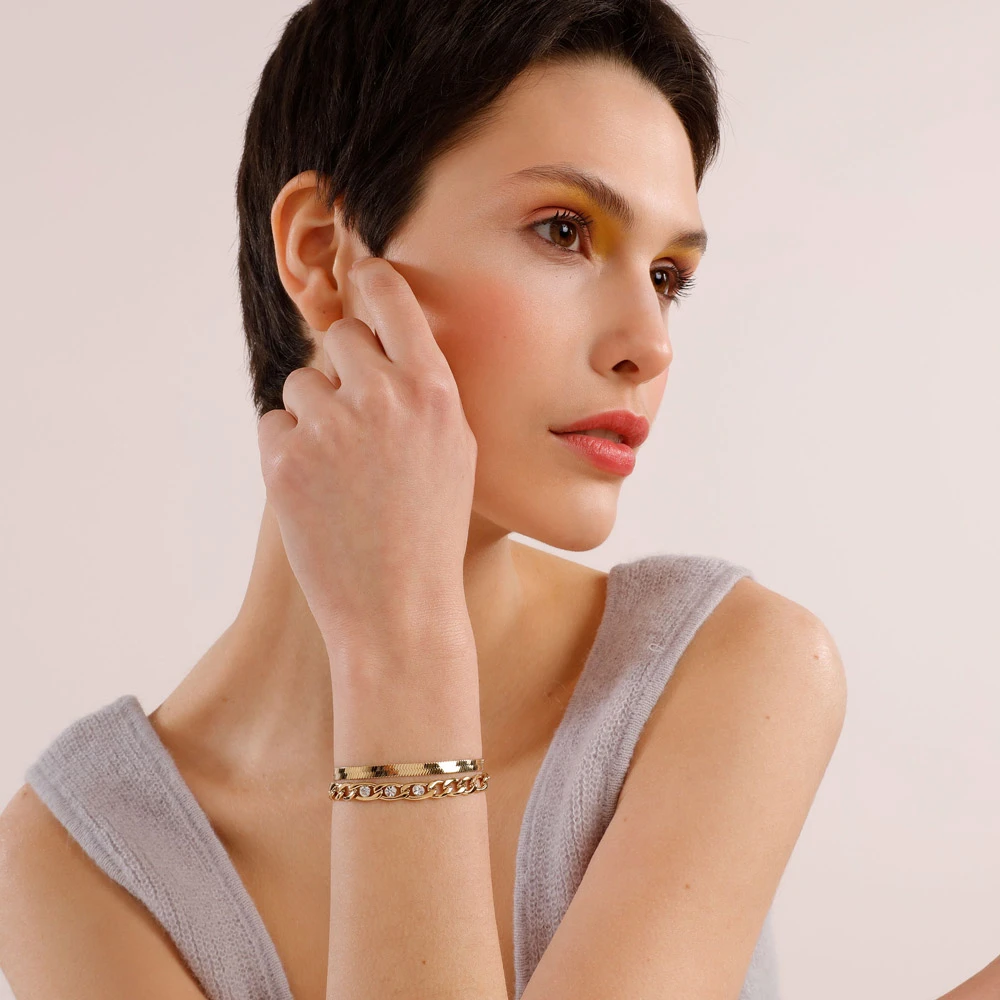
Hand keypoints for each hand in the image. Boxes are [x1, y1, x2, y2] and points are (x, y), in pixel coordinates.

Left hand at [256, 257, 477, 660]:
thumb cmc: (430, 530)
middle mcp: (383, 397)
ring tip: (342, 473)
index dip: (373, 283)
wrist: (399, 608)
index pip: (392, 299)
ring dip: (313, 415)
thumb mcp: (454, 450)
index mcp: (434, 391)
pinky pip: (275, 425)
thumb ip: (421, 389)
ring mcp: (330, 427)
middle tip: (356, 421)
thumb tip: (379, 338)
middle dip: (342, 368)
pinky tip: (318, 492)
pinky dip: (289, 452)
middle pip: (339, 336)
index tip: (364, 277)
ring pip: (300, 384)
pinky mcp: (284, 459)